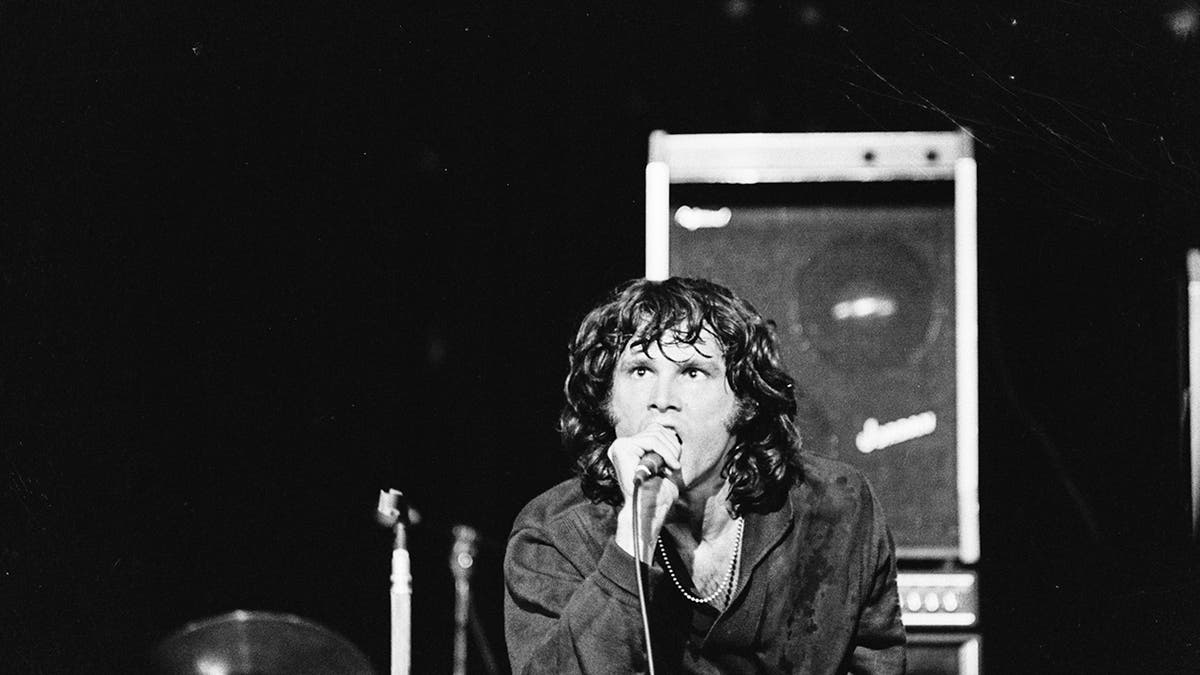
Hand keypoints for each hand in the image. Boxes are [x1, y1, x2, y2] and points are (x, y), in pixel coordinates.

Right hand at [609, 424, 681, 562]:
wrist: (648, 511)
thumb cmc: (658, 495)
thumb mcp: (664, 467)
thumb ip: (664, 447)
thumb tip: (670, 427)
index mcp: (630, 449)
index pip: (655, 430)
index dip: (671, 443)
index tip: (675, 463)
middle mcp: (621, 446)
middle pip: (656, 429)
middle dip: (672, 446)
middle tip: (674, 466)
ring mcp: (619, 446)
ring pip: (656, 434)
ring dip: (670, 452)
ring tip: (671, 468)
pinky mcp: (622, 448)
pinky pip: (652, 441)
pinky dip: (666, 453)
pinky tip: (670, 467)